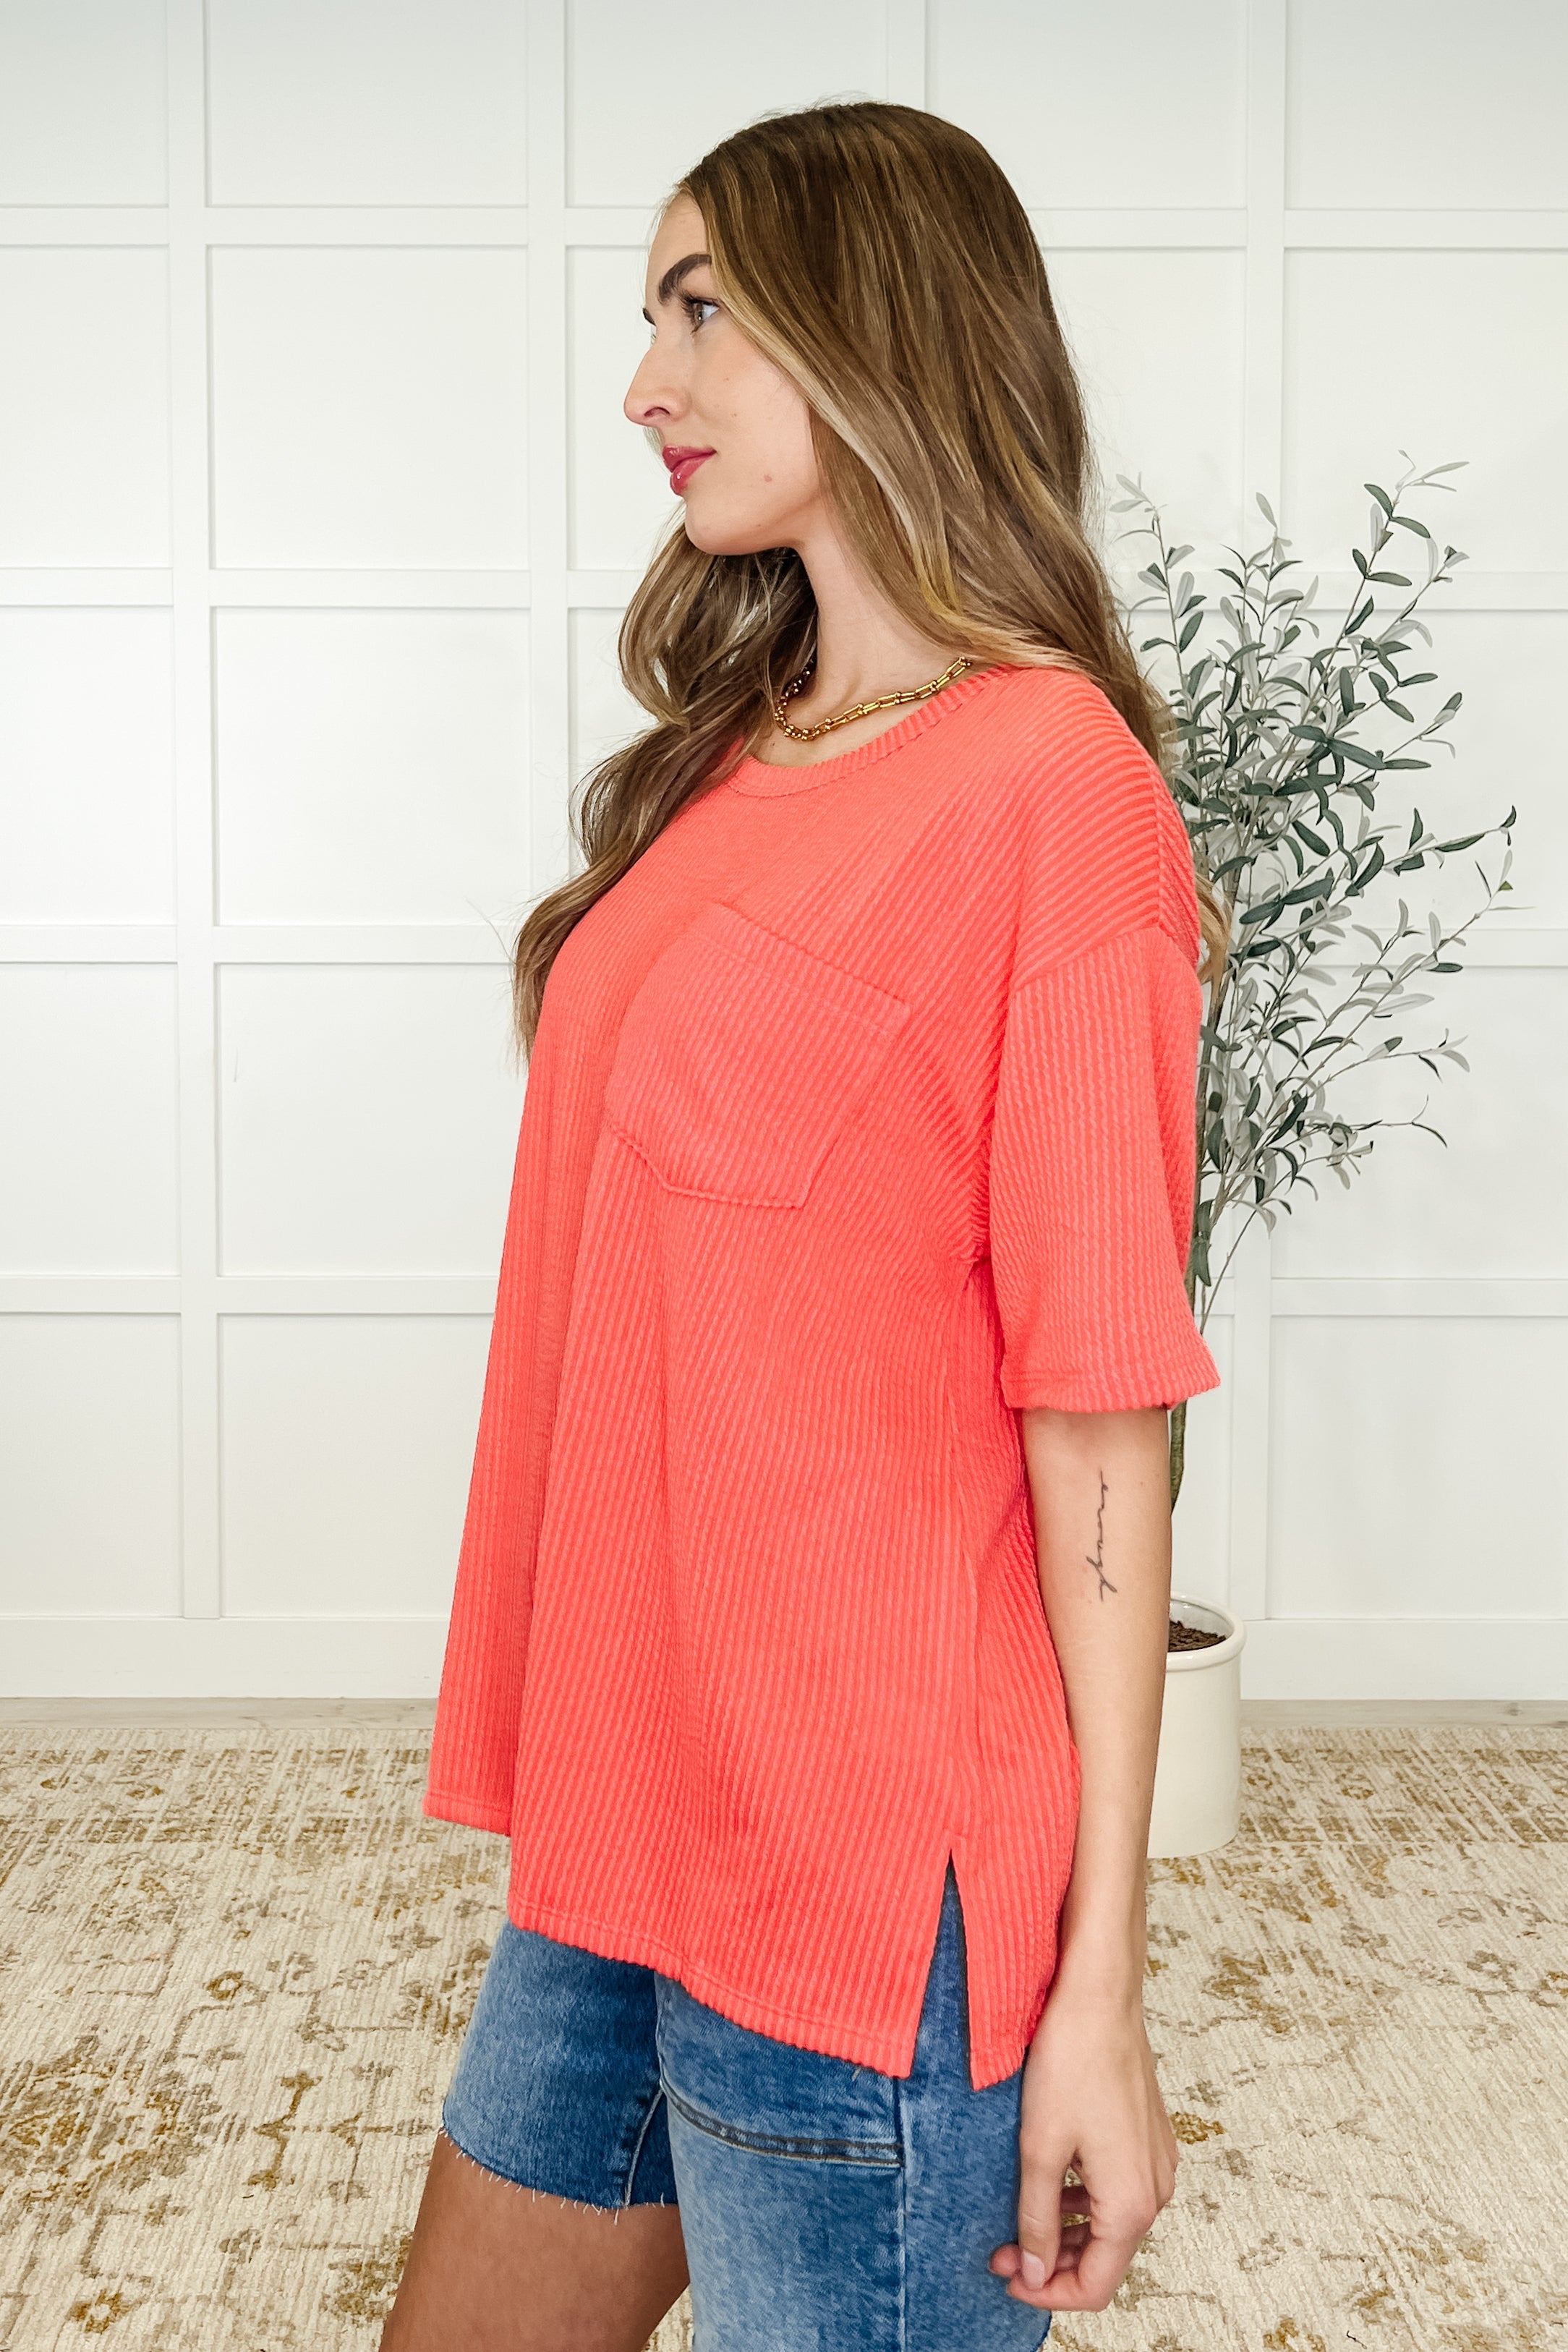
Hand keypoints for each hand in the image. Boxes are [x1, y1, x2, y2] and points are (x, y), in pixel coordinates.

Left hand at [989, 1980, 1177, 2313]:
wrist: (1101, 1994)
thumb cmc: (1072, 2060)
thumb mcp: (1040, 2148)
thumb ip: (1035, 2219)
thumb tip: (1032, 2272)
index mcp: (1132, 2204)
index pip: (1095, 2286)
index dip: (1046, 2293)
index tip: (1007, 2278)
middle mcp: (1155, 2190)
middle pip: (1104, 2258)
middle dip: (1050, 2262)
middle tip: (1000, 2250)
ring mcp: (1156, 2162)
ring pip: (1109, 2224)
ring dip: (1064, 2232)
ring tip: (1016, 2217)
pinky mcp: (1148, 2137)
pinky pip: (1116, 2190)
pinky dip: (1081, 2201)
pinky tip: (1047, 2184)